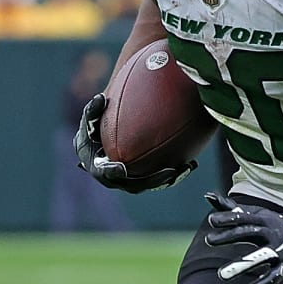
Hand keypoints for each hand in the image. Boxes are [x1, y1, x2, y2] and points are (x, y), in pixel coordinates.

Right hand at [74, 93, 194, 193]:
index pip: (105, 173)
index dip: (113, 172)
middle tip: (169, 171)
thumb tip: (100, 98)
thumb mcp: (91, 116)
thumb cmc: (94, 126)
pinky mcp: (142, 178)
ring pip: (151, 184)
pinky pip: (159, 179)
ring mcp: (130, 181)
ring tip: (186, 168)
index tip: (122, 168)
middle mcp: (115, 179)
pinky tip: (190, 164)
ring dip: (168, 179)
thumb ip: (93, 110)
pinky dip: (173, 173)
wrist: (102, 137)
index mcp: (98, 167)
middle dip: (152, 180)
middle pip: (134, 185)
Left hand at [203, 193, 282, 283]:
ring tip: (221, 276)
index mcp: (263, 220)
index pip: (243, 217)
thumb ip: (232, 209)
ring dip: (241, 265)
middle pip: (248, 233)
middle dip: (229, 236)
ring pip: (259, 257)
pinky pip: (273, 277)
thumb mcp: (256, 215)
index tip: (211, 222)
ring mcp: (279, 250)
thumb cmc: (275, 226)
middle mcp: (271, 233)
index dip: (228, 218)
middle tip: (208, 240)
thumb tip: (208, 196)